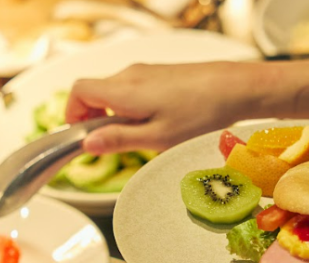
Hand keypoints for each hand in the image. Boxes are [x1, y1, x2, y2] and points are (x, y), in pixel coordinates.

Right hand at [65, 62, 260, 153]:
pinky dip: (132, 107)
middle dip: (95, 119)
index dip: (73, 115)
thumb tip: (87, 144)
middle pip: (94, 92)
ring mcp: (146, 72)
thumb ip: (119, 140)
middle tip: (111, 144)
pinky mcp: (160, 74)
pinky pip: (133, 90)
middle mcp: (130, 75)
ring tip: (139, 137)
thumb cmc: (201, 114)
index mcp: (123, 90)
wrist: (236, 88)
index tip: (83, 137)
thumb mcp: (157, 137)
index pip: (78, 92)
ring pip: (114, 92)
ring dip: (115, 115)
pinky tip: (156, 124)